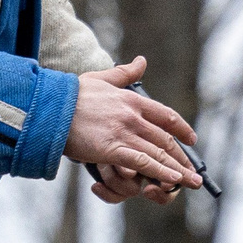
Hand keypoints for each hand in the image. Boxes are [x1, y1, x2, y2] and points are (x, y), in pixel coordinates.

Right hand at [63, 57, 197, 198]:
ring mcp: (124, 133)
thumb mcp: (101, 78)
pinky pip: (143, 163)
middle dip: (182, 156)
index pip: (165, 115)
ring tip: (191, 181)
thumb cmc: (70, 95)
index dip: (181, 128)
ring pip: (158, 153)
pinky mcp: (112, 149)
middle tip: (193, 170)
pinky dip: (160, 172)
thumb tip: (141, 61)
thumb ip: (124, 73)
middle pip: (165, 138)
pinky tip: (171, 181)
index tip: (191, 139)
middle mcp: (133, 116)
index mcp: (132, 100)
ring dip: (177, 169)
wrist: (49, 108)